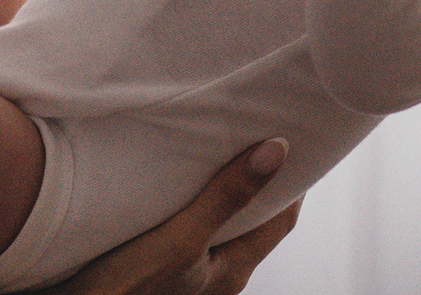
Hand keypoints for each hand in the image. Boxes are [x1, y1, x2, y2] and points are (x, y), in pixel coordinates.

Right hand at [43, 140, 299, 294]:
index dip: (294, 182)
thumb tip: (276, 151)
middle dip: (260, 186)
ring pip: (221, 229)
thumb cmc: (124, 287)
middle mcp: (218, 278)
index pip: (282, 219)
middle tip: (258, 140)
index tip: (296, 143)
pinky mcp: (162, 275)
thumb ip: (226, 197)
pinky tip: (177, 191)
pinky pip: (193, 235)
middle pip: (254, 223)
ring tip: (219, 156)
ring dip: (223, 196)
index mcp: (233, 271)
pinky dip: (195, 209)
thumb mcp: (179, 237)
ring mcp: (190, 279)